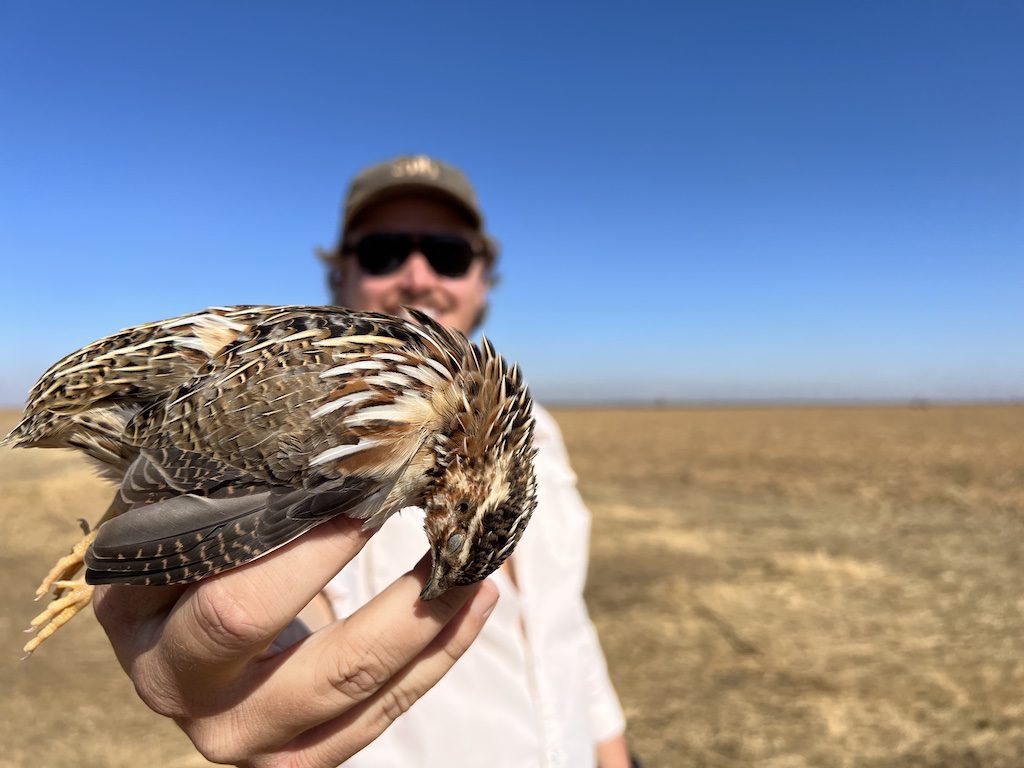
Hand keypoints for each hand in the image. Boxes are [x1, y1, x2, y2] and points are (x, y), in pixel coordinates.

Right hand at [93, 516, 498, 766]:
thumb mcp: (182, 522)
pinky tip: (475, 602)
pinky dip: (438, 654)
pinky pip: (381, 713)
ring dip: (434, 623)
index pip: (239, 603)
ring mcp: (247, 739)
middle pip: (314, 663)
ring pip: (358, 690)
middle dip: (397, 601)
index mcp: (144, 630)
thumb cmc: (186, 555)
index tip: (376, 497)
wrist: (175, 635)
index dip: (316, 555)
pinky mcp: (297, 759)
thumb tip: (331, 442)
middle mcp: (187, 697)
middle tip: (449, 536)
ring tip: (480, 566)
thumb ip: (230, 497)